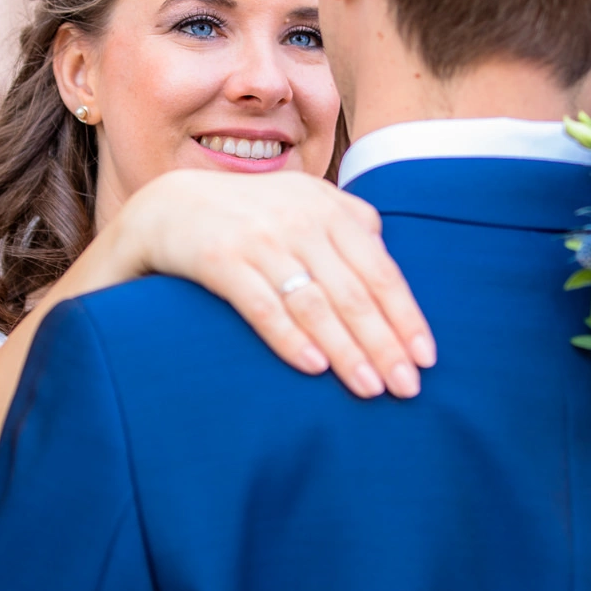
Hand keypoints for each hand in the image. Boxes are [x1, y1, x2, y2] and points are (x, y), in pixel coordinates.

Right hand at [109, 169, 433, 397]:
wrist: (164, 208)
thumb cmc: (245, 215)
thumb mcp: (298, 201)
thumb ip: (343, 219)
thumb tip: (386, 248)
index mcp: (326, 206)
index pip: (379, 269)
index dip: (405, 316)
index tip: (425, 358)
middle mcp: (298, 219)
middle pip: (353, 291)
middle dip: (384, 343)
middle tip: (406, 388)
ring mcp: (258, 238)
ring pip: (314, 302)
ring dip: (346, 350)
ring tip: (368, 389)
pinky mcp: (219, 259)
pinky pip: (262, 305)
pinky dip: (290, 337)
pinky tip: (313, 368)